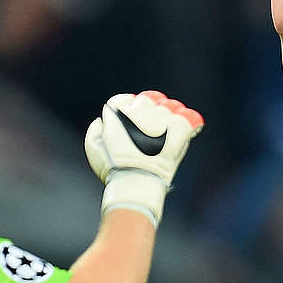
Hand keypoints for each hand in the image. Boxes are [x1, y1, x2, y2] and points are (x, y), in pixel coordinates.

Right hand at [84, 90, 202, 225]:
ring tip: (166, 133)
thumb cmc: (113, 170)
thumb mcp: (93, 147)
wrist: (135, 183)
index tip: (129, 121)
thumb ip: (96, 130)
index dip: (127, 110)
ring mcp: (162, 118)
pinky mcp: (179, 130)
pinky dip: (189, 125)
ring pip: (169, 107)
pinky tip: (187, 131)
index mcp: (119, 112)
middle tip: (149, 130)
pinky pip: (190, 119)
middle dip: (147, 111)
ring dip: (167, 118)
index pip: (124, 100)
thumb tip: (102, 120)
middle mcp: (141, 110)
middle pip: (148, 100)